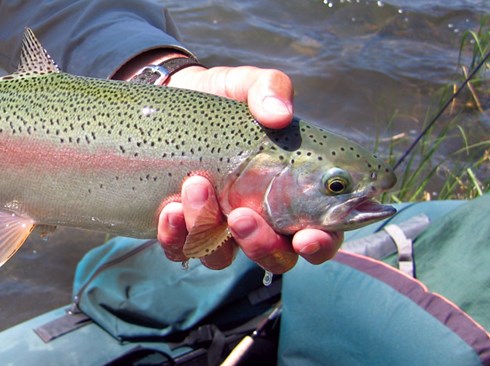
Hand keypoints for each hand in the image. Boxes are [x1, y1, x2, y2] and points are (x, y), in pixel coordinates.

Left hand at [157, 65, 342, 272]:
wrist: (172, 98)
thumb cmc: (223, 98)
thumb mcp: (247, 85)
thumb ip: (270, 90)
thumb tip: (279, 114)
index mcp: (292, 194)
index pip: (319, 234)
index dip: (320, 244)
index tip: (305, 237)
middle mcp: (261, 219)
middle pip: (275, 257)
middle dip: (260, 245)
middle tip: (240, 214)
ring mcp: (220, 229)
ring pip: (223, 257)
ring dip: (209, 229)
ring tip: (196, 186)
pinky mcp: (183, 228)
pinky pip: (181, 250)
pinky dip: (176, 236)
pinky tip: (169, 208)